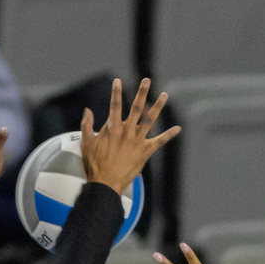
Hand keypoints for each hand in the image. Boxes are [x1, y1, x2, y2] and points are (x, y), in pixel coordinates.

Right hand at [81, 78, 180, 195]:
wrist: (105, 184)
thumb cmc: (94, 165)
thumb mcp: (86, 143)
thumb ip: (86, 125)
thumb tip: (87, 111)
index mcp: (112, 128)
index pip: (115, 105)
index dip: (116, 92)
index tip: (118, 81)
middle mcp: (126, 131)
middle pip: (136, 108)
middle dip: (142, 92)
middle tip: (147, 80)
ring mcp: (137, 141)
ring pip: (150, 120)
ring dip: (158, 106)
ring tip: (164, 95)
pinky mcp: (145, 152)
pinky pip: (159, 142)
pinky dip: (169, 135)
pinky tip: (178, 128)